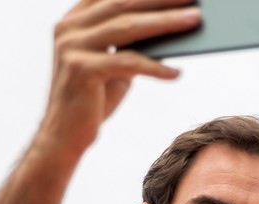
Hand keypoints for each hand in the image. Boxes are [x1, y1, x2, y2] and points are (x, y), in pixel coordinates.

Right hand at [37, 0, 201, 157]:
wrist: (63, 136)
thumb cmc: (94, 98)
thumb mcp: (113, 65)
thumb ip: (132, 43)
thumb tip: (173, 25)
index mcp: (74, 19)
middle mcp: (69, 27)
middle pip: (124, 4)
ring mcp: (72, 46)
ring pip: (128, 27)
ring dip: (166, 22)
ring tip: (195, 19)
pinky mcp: (81, 70)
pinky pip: (128, 62)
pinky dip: (155, 67)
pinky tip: (176, 72)